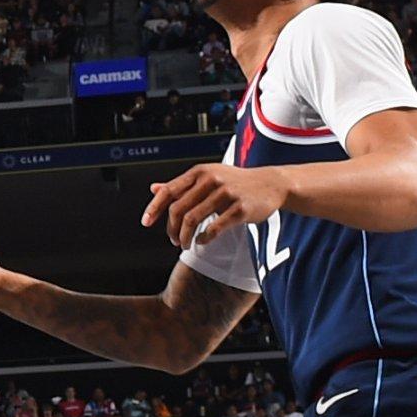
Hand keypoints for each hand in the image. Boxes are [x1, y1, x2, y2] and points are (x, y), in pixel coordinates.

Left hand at [143, 161, 292, 248]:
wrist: (271, 184)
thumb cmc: (235, 182)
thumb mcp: (207, 177)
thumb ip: (182, 185)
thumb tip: (153, 189)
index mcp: (199, 172)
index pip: (169, 191)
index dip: (154, 208)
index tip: (145, 222)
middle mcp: (211, 180)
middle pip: (178, 209)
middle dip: (172, 229)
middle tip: (173, 240)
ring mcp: (226, 194)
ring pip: (193, 219)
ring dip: (185, 237)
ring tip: (185, 244)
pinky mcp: (240, 208)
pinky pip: (214, 228)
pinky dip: (204, 238)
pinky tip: (202, 241)